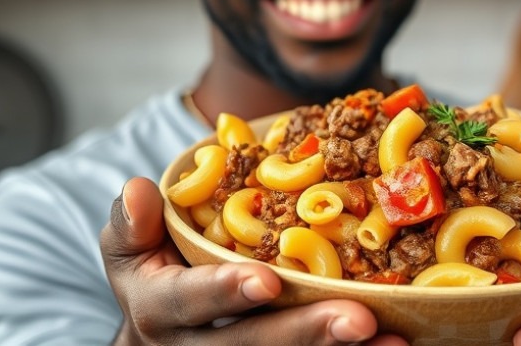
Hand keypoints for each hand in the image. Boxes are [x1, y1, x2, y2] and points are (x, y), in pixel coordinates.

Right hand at [100, 177, 407, 345]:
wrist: (162, 337)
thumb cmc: (155, 275)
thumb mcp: (128, 249)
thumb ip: (130, 223)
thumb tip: (139, 190)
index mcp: (159, 309)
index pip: (189, 302)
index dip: (226, 292)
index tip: (268, 281)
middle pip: (252, 345)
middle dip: (306, 333)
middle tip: (359, 319)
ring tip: (391, 338)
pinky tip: (392, 345)